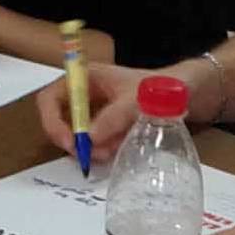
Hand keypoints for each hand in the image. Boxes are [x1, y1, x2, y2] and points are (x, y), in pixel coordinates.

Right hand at [33, 60, 148, 164]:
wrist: (183, 93)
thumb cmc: (158, 86)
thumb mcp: (134, 100)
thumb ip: (112, 117)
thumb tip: (89, 138)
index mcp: (84, 78)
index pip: (50, 98)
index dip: (52, 121)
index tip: (69, 142)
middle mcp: (84, 95)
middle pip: (60, 121)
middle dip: (73, 141)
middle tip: (88, 157)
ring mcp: (95, 112)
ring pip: (78, 136)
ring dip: (91, 149)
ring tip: (111, 152)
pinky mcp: (107, 127)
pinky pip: (95, 143)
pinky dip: (104, 150)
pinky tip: (118, 148)